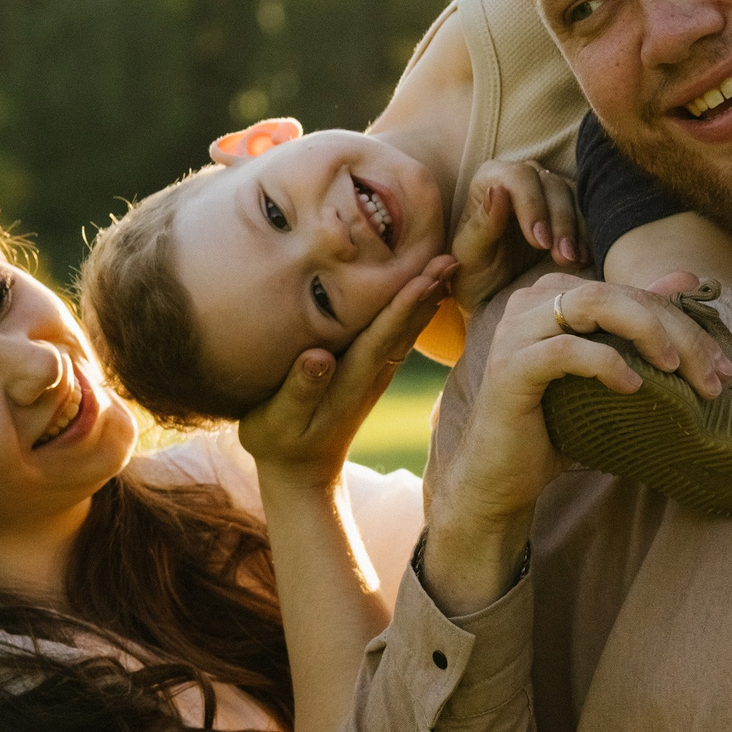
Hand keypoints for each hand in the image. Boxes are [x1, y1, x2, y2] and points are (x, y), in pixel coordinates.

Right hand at [241, 254, 453, 491]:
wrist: (300, 474)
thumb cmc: (279, 444)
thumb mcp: (278, 423)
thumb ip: (299, 391)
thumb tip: (319, 357)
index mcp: (350, 380)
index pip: (382, 337)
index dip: (403, 307)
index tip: (426, 276)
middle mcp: (369, 373)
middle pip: (403, 327)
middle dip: (426, 292)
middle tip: (452, 257)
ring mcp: (372, 373)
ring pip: (404, 330)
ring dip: (426, 297)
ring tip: (447, 264)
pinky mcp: (368, 372)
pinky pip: (396, 335)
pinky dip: (414, 311)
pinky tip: (424, 290)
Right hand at [422, 274, 723, 613]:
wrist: (499, 476)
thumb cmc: (554, 424)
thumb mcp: (606, 372)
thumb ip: (639, 323)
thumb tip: (688, 279)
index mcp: (555, 295)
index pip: (631, 292)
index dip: (683, 322)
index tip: (722, 367)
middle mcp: (531, 302)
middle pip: (618, 294)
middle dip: (676, 330)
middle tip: (713, 376)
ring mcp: (516, 332)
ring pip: (593, 305)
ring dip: (646, 332)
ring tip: (676, 369)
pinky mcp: (509, 368)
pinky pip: (565, 350)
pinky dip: (605, 364)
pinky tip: (632, 387)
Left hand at [459, 158, 583, 309]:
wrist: (489, 289)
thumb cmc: (474, 270)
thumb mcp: (470, 254)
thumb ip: (483, 224)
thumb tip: (498, 191)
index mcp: (490, 178)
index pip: (518, 177)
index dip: (532, 205)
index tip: (539, 241)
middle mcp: (520, 178)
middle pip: (550, 184)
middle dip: (559, 221)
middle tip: (562, 256)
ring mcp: (546, 190)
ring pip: (571, 196)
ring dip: (575, 229)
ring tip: (573, 260)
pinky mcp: (566, 207)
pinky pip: (585, 211)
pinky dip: (586, 235)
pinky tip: (583, 258)